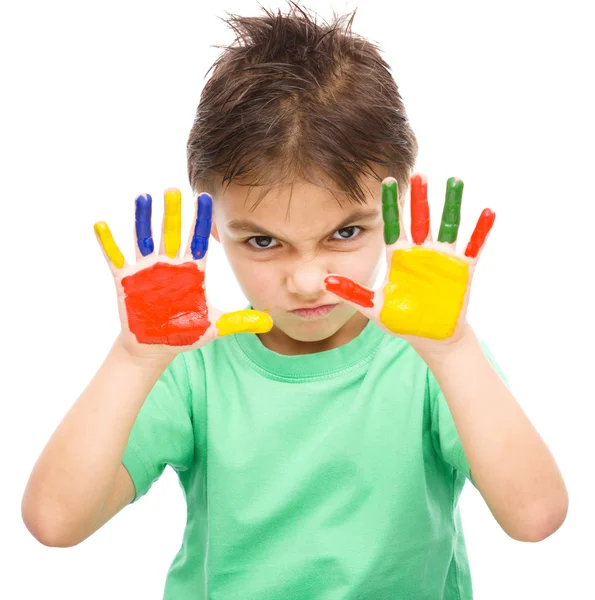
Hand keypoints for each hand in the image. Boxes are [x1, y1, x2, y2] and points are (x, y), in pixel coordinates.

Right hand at [94, 188, 271, 360]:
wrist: (156, 347)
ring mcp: (147, 271)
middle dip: (173, 213)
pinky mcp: (127, 281)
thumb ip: (239, 321)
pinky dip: (108, 243)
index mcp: (191, 272)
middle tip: (174, 190)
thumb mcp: (214, 327)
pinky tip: (101, 225)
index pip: (198, 241)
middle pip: (172, 234)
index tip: (206, 198)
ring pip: (145, 239)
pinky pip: (115, 258)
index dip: (201, 221)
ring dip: (143, 220)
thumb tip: (269, 321)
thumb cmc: (184, 332)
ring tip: (144, 197)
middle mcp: (170, 266)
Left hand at [323, 174, 494, 351]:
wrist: (431, 337)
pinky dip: (480, 231)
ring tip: (454, 181)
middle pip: (420, 219)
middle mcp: (421, 253)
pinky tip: (486, 212)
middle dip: (419, 198)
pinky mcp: (462, 270)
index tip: (386, 181)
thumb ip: (352, 293)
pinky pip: (473, 247)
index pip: (394, 225)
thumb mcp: (374, 307)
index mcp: (399, 257)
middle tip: (419, 174)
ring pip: (447, 226)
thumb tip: (324, 282)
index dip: (391, 205)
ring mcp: (443, 259)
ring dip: (451, 204)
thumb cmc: (402, 321)